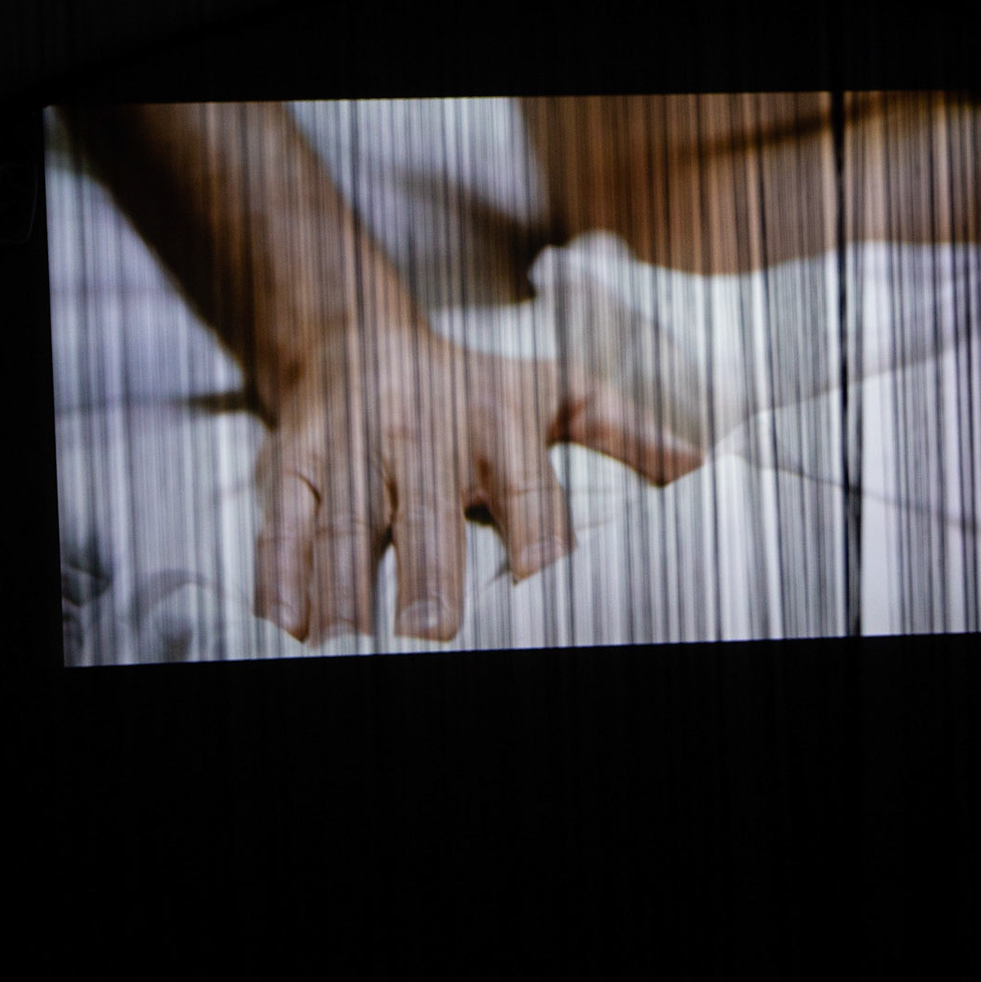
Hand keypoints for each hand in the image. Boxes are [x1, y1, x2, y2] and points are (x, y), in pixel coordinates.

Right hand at [253, 314, 704, 642]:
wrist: (351, 333)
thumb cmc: (466, 384)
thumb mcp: (551, 389)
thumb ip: (623, 430)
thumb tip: (701, 465)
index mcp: (498, 427)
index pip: (526, 494)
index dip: (536, 543)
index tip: (541, 591)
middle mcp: (426, 439)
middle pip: (430, 516)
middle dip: (430, 574)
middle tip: (433, 635)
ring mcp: (354, 452)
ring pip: (350, 527)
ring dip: (347, 590)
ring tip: (349, 647)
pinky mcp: (295, 465)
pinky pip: (284, 523)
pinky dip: (279, 575)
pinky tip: (283, 625)